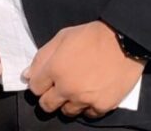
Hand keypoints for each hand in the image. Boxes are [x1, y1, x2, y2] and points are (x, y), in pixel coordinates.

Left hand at [22, 21, 144, 117]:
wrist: (124, 41)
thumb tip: (26, 75)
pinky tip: (92, 92)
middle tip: (60, 87)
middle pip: (47, 105)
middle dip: (50, 97)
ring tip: (79, 88)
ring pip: (67, 112)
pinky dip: (88, 106)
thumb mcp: (63, 36)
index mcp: (55, 69)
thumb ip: (42, 56)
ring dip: (69, 102)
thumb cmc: (92, 35)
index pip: (34, 88)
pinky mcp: (101, 106)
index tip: (46, 79)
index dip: (39, 83)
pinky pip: (88, 114)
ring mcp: (84, 99)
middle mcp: (67, 88)